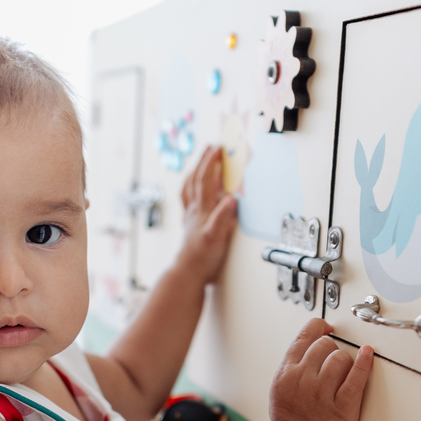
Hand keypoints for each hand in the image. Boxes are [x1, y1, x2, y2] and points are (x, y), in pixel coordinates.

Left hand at [177, 145, 237, 283]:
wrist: (188, 273)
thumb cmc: (203, 257)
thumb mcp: (217, 237)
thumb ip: (224, 217)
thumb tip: (232, 198)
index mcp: (202, 210)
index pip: (205, 180)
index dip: (211, 162)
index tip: (218, 148)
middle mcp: (194, 210)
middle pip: (196, 179)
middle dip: (203, 161)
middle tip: (210, 147)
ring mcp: (191, 217)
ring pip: (190, 189)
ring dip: (195, 173)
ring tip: (201, 164)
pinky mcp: (191, 226)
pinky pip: (189, 202)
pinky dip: (192, 192)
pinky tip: (195, 194)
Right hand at [269, 319, 373, 420]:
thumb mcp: (280, 389)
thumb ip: (294, 367)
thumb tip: (314, 343)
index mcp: (286, 373)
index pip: (305, 336)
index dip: (319, 327)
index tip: (328, 328)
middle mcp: (302, 380)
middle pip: (325, 346)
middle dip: (332, 351)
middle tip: (334, 365)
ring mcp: (321, 394)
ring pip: (341, 358)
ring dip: (346, 363)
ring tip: (343, 375)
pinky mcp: (342, 408)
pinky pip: (356, 378)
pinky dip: (365, 363)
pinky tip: (369, 354)